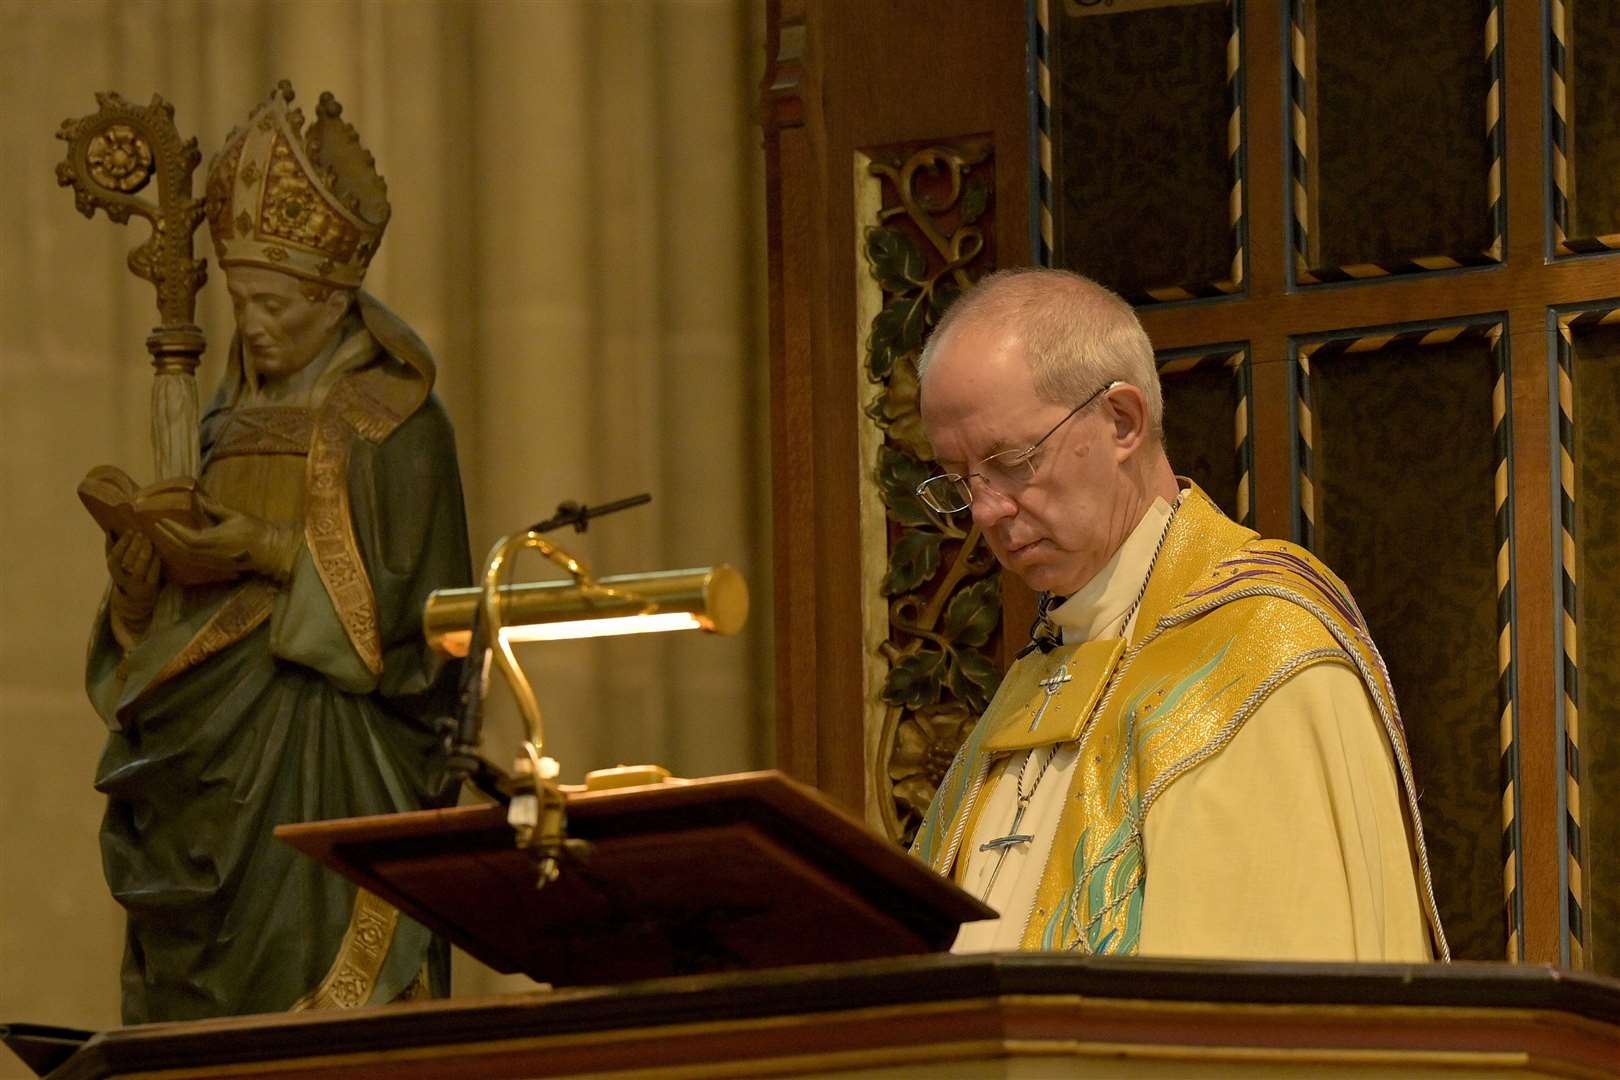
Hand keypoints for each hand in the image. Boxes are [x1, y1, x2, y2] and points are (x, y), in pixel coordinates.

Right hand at [106, 531, 161, 628]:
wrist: (134, 604)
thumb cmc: (125, 578)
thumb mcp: (116, 567)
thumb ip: (112, 550)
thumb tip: (109, 530)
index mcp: (114, 572)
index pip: (114, 558)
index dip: (121, 544)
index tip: (129, 531)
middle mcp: (123, 580)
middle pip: (127, 561)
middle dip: (134, 545)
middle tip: (140, 533)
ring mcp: (137, 585)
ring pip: (139, 567)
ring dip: (145, 552)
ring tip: (149, 540)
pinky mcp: (150, 589)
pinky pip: (153, 574)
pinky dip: (155, 562)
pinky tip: (157, 553)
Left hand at [151, 494, 300, 584]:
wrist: (270, 551)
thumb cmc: (254, 530)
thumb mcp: (234, 515)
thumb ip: (213, 508)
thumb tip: (197, 498)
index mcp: (214, 541)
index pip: (186, 537)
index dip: (171, 530)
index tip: (160, 520)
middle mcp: (210, 554)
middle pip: (181, 549)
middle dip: (167, 538)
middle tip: (156, 527)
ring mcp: (212, 562)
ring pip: (185, 557)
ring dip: (172, 546)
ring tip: (163, 535)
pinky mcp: (216, 565)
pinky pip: (193, 560)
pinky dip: (182, 552)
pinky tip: (177, 546)